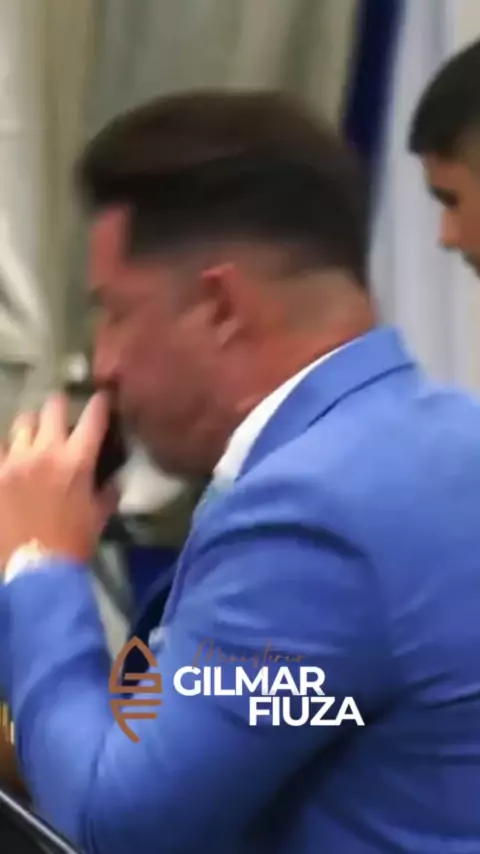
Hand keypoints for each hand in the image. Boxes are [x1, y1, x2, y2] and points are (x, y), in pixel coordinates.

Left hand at [0, 392, 117, 568]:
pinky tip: (12, 459)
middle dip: (60, 407)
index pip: (94, 417)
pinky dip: (8, 451)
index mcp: (77, 460)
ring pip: (22, 423)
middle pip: (52, 407)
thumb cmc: (73, 544)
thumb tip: (115, 480)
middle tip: (62, 414)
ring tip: (34, 436)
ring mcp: (14, 461)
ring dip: (32, 426)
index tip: (104, 398)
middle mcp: (45, 451)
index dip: (101, 403)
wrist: (35, 570)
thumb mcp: (98, 518)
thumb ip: (108, 493)